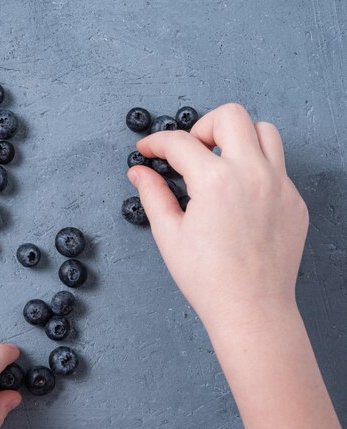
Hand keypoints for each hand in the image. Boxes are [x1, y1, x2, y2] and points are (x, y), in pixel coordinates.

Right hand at [128, 103, 307, 326]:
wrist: (251, 308)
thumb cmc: (208, 278)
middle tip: (189, 151)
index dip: (156, 142)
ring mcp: (280, 185)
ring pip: (265, 131)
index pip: (180, 142)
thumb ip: (152, 194)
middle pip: (231, 115)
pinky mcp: (294, 201)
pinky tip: (238, 192)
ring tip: (219, 162)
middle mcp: (252, 174)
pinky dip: (256, 166)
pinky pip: (278, 164)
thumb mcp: (168, 234)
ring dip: (238, 137)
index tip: (148, 149)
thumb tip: (139, 172)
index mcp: (216, 182)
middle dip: (202, 126)